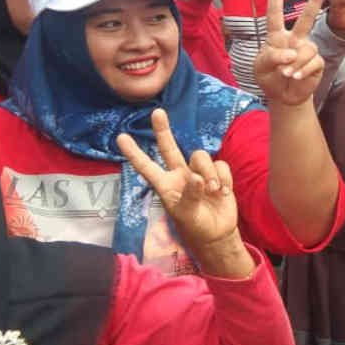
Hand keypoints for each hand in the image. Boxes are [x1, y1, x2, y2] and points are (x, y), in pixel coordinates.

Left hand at [117, 109, 252, 277]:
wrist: (218, 232)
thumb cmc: (195, 225)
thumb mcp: (187, 215)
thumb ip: (190, 195)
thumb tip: (197, 177)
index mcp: (165, 185)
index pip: (146, 166)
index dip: (134, 153)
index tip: (120, 137)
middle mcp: (179, 174)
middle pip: (169, 147)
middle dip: (163, 130)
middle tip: (157, 112)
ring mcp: (198, 172)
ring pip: (201, 157)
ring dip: (210, 173)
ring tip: (214, 191)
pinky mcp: (217, 173)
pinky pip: (220, 165)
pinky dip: (224, 178)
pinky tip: (223, 192)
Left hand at [253, 0, 329, 105]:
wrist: (282, 96)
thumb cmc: (269, 77)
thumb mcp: (260, 67)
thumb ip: (272, 57)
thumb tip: (291, 53)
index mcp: (276, 37)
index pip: (275, 15)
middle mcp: (294, 40)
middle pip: (306, 19)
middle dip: (314, 3)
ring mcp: (306, 50)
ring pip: (308, 48)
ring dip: (296, 62)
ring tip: (287, 73)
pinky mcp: (316, 63)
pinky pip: (313, 62)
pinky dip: (303, 70)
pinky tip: (296, 77)